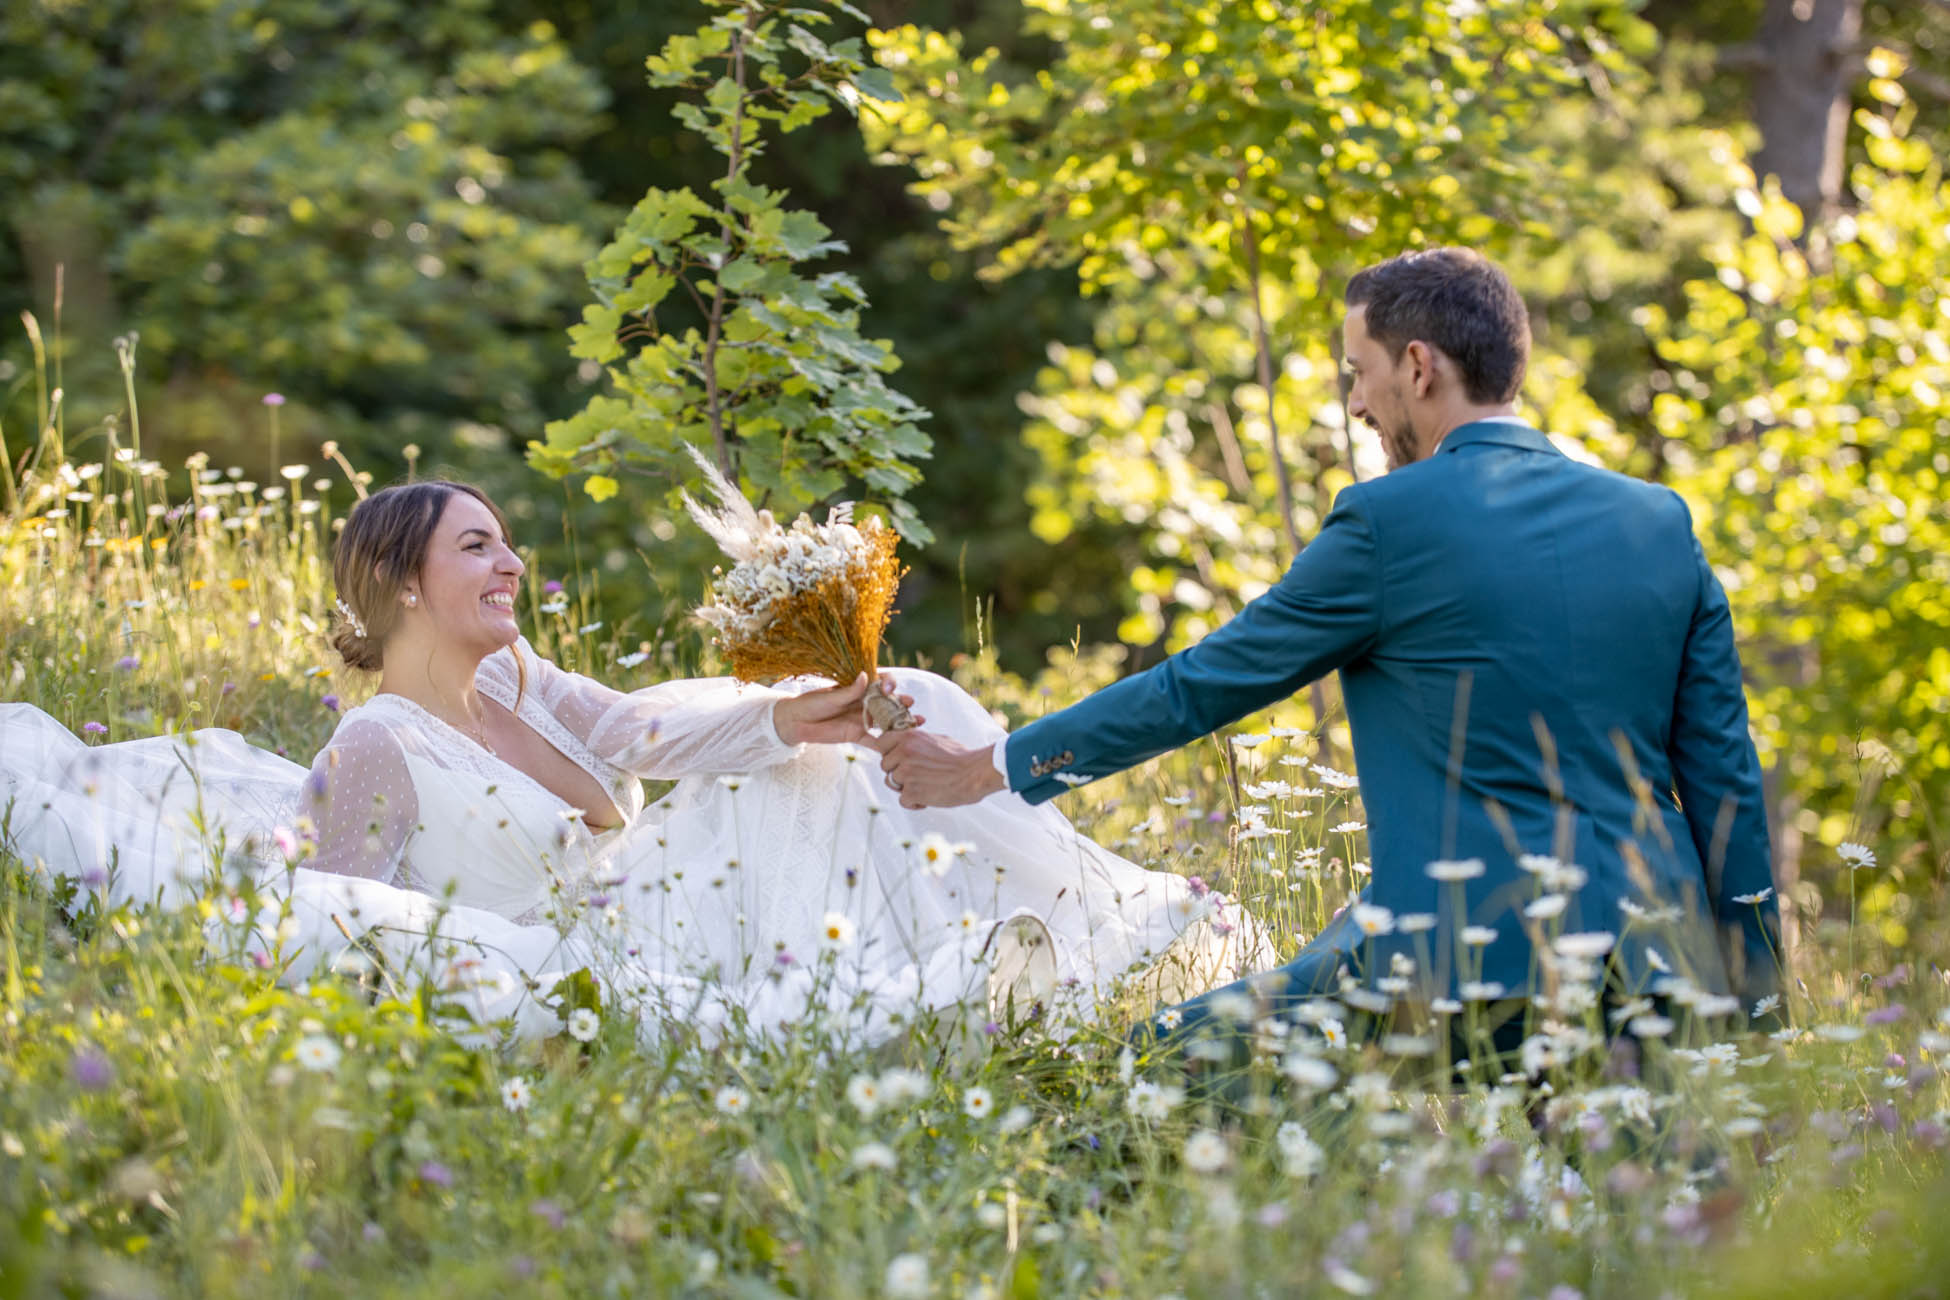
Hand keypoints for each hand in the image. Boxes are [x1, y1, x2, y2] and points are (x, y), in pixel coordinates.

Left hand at [773, 674, 920, 746]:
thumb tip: (864, 676)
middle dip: (900, 702)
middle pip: (887, 701)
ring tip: (916, 722)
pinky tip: (900, 745)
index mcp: (858, 687)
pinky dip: (886, 743)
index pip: (879, 681)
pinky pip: (874, 740)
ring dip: (900, 721)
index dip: (888, 683)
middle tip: (910, 703)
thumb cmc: (811, 703)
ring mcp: (862, 719)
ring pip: (885, 720)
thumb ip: (849, 691)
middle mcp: (864, 702)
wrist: (796, 722)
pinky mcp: (857, 735)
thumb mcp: (830, 696)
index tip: (888, 687)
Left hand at [870, 727, 1006, 808]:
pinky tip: (928, 799)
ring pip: (892, 783)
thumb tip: (905, 744)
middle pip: (885, 765)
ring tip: (924, 787)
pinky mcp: (911, 792)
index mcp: (909, 737)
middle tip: (916, 776)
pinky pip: (903, 800)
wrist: (974, 774)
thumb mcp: (936, 740)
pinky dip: (914, 803)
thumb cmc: (960, 757)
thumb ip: (916, 742)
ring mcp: (906, 773)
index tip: (896, 758)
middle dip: (897, 772)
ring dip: (905, 787)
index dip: (888, 752)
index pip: (881, 742)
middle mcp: (903, 753)